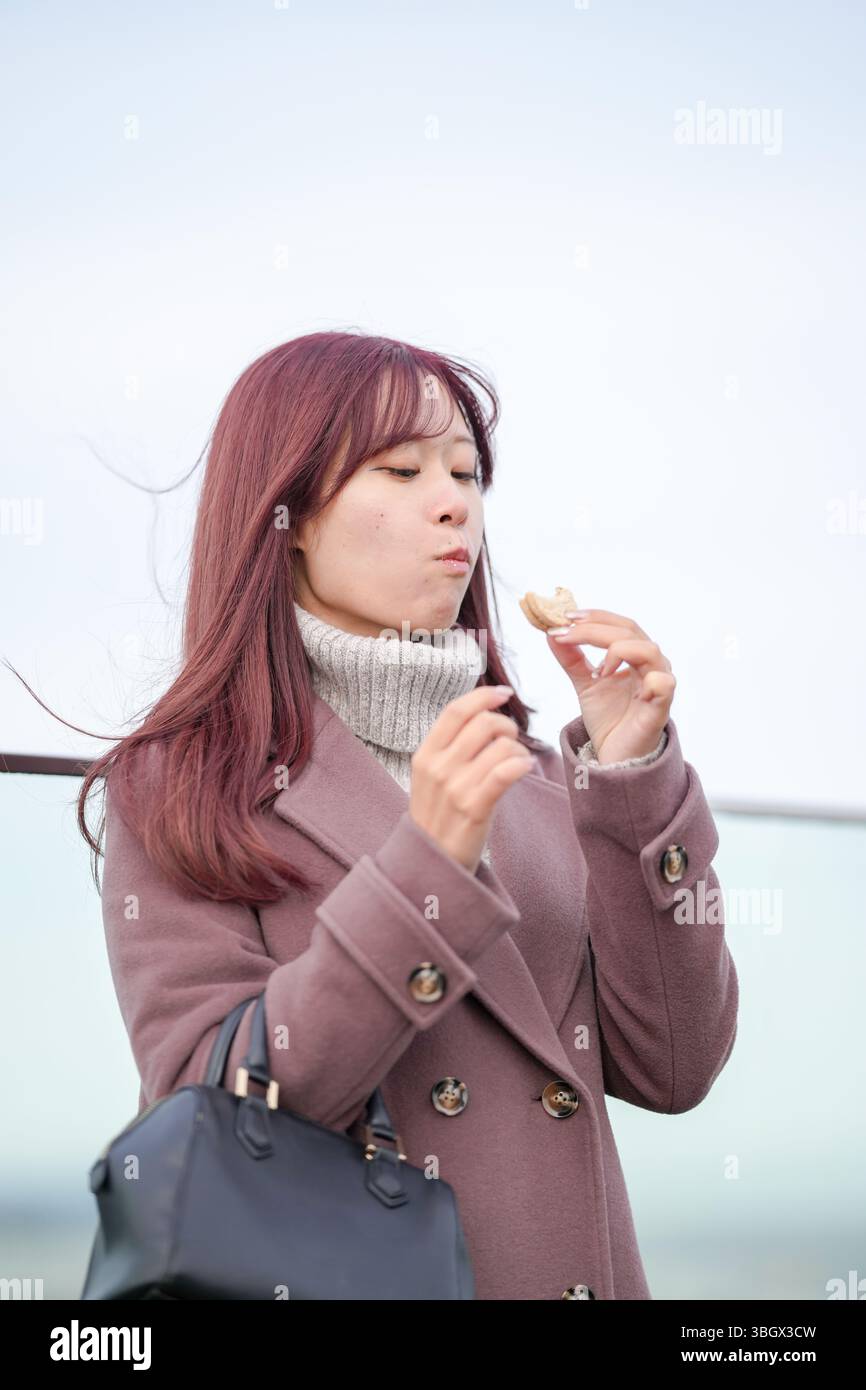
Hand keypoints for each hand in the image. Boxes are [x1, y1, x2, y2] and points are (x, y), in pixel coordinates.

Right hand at [409, 685, 535, 872]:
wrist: (431, 862)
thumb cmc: (438, 816)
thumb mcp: (431, 776)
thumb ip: (450, 747)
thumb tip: (483, 713)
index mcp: (425, 754)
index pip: (456, 711)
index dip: (484, 697)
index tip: (504, 694)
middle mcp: (438, 768)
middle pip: (484, 724)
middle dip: (508, 726)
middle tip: (513, 741)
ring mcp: (455, 788)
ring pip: (501, 746)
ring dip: (519, 751)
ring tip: (518, 763)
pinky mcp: (474, 808)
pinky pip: (506, 772)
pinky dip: (522, 765)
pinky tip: (525, 770)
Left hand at [544, 608, 674, 763]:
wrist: (615, 756)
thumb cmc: (609, 718)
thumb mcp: (584, 683)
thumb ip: (570, 657)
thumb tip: (551, 632)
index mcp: (636, 655)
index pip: (620, 624)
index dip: (595, 617)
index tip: (566, 617)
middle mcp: (652, 664)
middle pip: (630, 631)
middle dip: (595, 628)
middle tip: (567, 632)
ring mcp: (659, 684)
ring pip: (647, 650)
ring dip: (616, 650)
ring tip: (597, 670)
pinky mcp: (660, 708)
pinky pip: (664, 683)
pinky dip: (644, 677)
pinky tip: (616, 682)